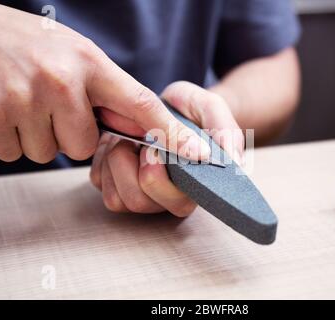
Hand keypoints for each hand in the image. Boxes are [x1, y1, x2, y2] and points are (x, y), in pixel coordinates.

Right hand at [0, 1, 208, 162]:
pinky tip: (1, 108)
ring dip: (39, 135)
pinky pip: (16, 152)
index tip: (199, 155)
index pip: (142, 104)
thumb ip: (107, 91)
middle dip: (69, 132)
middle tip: (47, 102)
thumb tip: (142, 129)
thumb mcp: (72, 54)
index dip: (173, 134)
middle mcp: (60, 79)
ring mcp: (24, 98)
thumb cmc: (23, 43)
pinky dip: (10, 138)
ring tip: (22, 99)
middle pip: (85, 145)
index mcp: (87, 61)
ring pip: (51, 152)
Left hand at [90, 81, 243, 215]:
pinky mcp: (113, 182)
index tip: (155, 151)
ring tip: (130, 139)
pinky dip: (103, 159)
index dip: (162, 183)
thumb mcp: (212, 109)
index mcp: (191, 186)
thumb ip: (226, 132)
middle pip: (140, 203)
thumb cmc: (192, 111)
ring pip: (117, 198)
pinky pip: (99, 183)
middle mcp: (163, 196)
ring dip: (118, 161)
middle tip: (143, 141)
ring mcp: (137, 191)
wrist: (168, 105)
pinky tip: (116, 142)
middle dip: (135, 168)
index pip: (177, 204)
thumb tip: (235, 162)